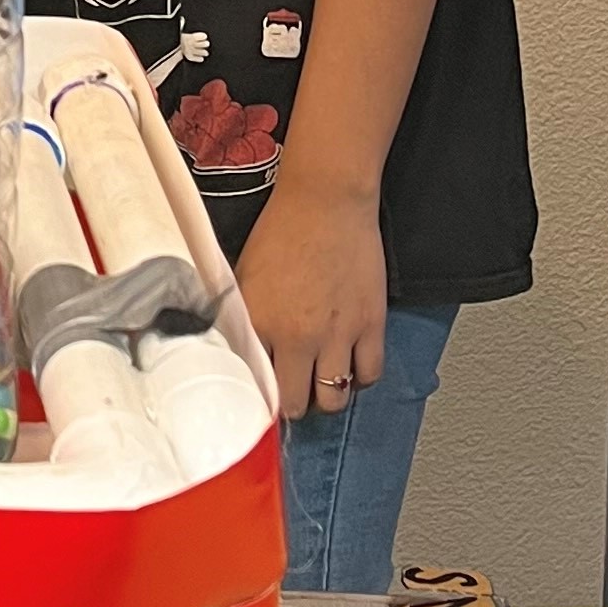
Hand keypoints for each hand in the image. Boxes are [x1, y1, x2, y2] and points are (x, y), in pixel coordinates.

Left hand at [235, 184, 388, 423]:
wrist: (325, 202)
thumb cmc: (282, 230)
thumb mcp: (243, 276)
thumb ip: (242, 319)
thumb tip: (237, 350)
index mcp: (260, 324)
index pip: (256, 387)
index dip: (260, 398)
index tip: (262, 401)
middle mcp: (298, 336)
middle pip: (295, 404)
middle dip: (293, 403)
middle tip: (294, 391)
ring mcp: (337, 334)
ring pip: (334, 399)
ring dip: (326, 395)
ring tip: (322, 381)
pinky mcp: (370, 324)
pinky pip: (370, 375)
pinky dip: (361, 377)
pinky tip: (351, 364)